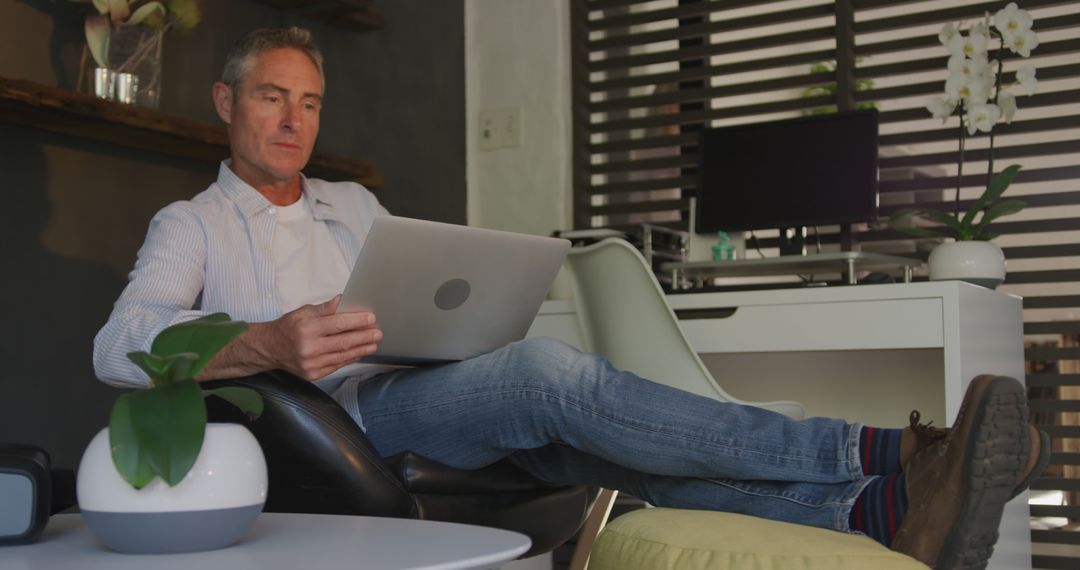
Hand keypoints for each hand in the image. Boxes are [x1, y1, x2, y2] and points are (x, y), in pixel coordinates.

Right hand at [261, 295, 381, 380]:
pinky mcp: (313, 374)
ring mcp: (311, 363)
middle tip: (378, 333)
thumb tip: (342, 300)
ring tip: (373, 344)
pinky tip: (359, 352)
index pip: (338, 324)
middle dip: (364, 337)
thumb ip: (325, 309)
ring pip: (342, 356)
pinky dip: (349, 358)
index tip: (371, 318)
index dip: (357, 321)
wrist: (270, 349)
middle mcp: (309, 347)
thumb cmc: (288, 328)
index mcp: (306, 328)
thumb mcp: (303, 312)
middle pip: (343, 342)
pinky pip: (336, 366)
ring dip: (361, 349)